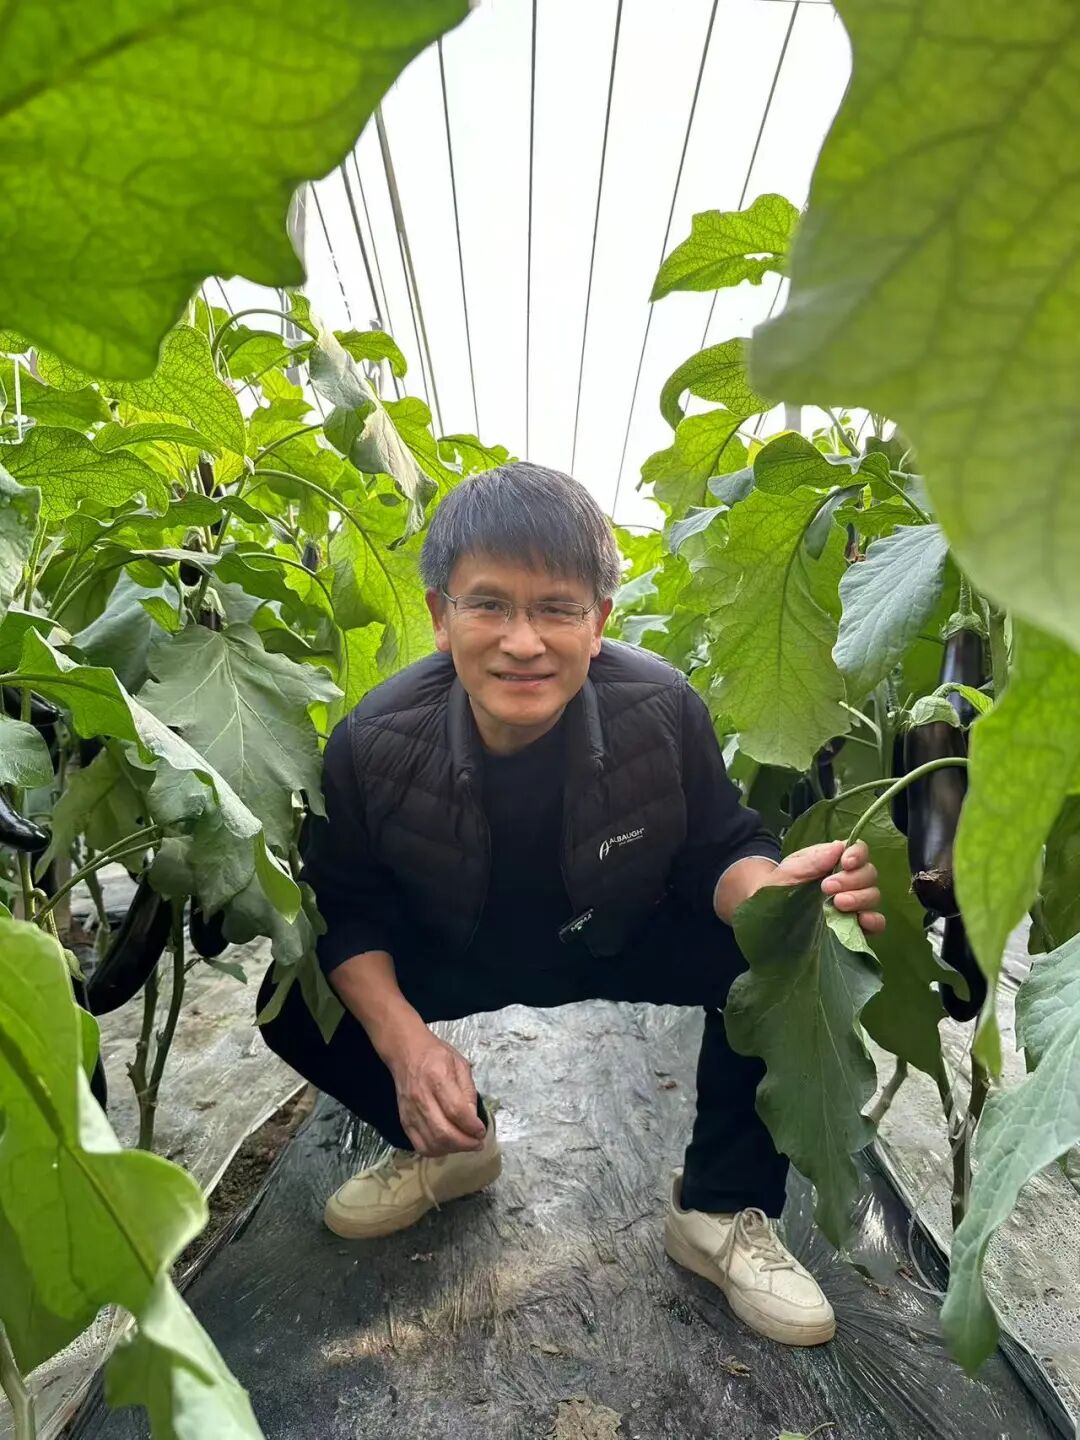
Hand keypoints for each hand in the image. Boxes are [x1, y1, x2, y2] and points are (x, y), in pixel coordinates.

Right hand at [385, 1026, 486, 1156]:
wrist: (406, 1053)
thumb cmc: (435, 1055)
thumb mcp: (460, 1064)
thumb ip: (468, 1091)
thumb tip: (474, 1119)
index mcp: (437, 1078)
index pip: (456, 1111)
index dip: (472, 1126)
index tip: (482, 1131)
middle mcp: (421, 1098)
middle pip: (443, 1132)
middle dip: (465, 1143)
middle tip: (478, 1143)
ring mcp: (410, 1112)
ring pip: (432, 1143)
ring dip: (453, 1149)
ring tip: (465, 1144)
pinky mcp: (404, 1121)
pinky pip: (420, 1146)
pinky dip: (436, 1151)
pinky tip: (448, 1145)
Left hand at [765, 839, 885, 934]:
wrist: (768, 915)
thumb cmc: (780, 887)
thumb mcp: (790, 870)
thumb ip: (813, 860)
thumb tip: (839, 847)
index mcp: (835, 862)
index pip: (859, 851)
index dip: (857, 855)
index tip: (846, 863)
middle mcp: (850, 881)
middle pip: (869, 874)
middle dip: (852, 879)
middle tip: (827, 887)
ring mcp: (855, 905)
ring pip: (873, 896)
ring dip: (860, 898)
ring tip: (838, 903)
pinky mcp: (856, 928)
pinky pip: (876, 924)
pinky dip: (874, 921)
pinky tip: (861, 920)